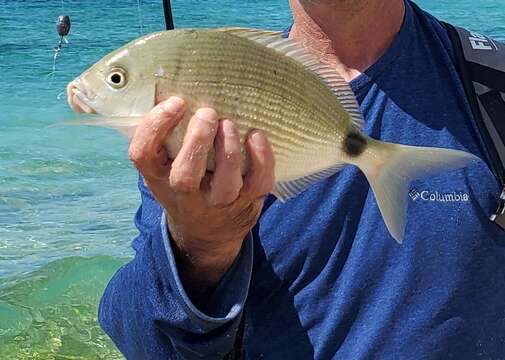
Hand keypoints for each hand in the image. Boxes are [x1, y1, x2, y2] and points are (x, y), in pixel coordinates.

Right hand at [128, 97, 274, 293]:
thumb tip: (172, 88)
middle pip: (185, 175)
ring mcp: (219, 203)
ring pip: (225, 183)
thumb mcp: (164, 169)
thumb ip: (164, 139)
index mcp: (159, 179)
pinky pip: (258, 182)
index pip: (143, 155)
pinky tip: (256, 136)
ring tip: (229, 124)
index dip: (155, 127)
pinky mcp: (247, 202)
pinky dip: (262, 159)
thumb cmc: (184, 189)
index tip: (175, 103)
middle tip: (207, 113)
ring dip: (228, 150)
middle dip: (197, 141)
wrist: (206, 235)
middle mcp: (186, 196)